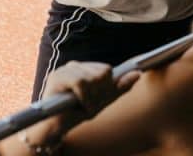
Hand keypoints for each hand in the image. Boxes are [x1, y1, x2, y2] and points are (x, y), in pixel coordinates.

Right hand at [21, 62, 140, 148]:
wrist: (55, 127)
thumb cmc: (77, 113)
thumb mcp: (102, 100)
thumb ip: (119, 87)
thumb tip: (138, 74)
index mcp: (85, 68)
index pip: (107, 70)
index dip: (107, 88)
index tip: (98, 102)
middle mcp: (75, 65)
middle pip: (103, 72)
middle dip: (100, 94)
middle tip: (89, 105)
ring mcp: (65, 70)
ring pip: (93, 77)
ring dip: (92, 98)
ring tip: (83, 106)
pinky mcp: (57, 77)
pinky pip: (81, 82)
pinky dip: (84, 98)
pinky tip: (80, 106)